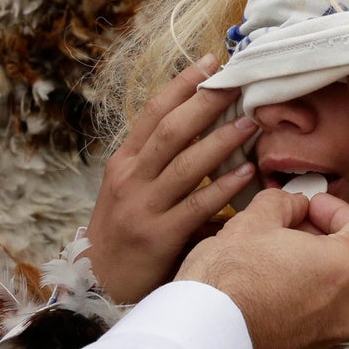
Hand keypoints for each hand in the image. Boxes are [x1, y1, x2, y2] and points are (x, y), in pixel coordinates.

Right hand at [86, 56, 258, 304]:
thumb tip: (209, 135)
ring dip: (220, 141)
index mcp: (124, 162)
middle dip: (204, 103)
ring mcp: (142, 207)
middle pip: (170, 131)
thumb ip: (161, 166)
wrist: (97, 286)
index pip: (153, 113)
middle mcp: (130, 179)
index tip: (210, 62)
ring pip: (184, 165)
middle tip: (237, 82)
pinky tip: (248, 173)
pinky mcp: (157, 237)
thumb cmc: (125, 235)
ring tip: (250, 121)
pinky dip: (223, 188)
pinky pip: (196, 206)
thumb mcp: (131, 192)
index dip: (182, 85)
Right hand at [176, 188, 348, 348]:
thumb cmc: (223, 281)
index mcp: (345, 269)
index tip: (310, 206)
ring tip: (280, 263)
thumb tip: (295, 206)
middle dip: (328, 241)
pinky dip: (308, 304)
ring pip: (340, 295)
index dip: (337, 210)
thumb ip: (284, 204)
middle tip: (294, 230)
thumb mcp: (251, 222)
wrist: (197, 341)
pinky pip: (323, 323)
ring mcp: (334, 338)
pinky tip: (275, 295)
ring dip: (318, 274)